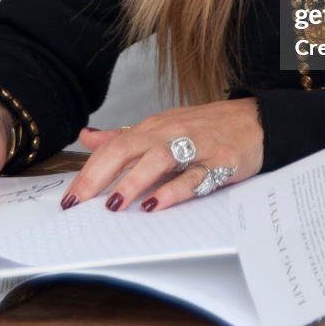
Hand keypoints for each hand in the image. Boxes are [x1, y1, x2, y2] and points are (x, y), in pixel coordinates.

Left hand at [62, 98, 262, 212]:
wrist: (255, 120)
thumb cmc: (205, 127)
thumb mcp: (162, 127)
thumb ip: (123, 135)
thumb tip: (86, 137)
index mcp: (153, 128)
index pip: (113, 147)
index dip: (89, 171)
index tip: (69, 198)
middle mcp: (170, 133)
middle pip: (128, 149)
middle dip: (99, 177)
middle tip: (77, 203)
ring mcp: (196, 146)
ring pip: (159, 160)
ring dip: (134, 181)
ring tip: (114, 205)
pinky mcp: (220, 162)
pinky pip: (195, 177)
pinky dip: (175, 191)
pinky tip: (158, 205)